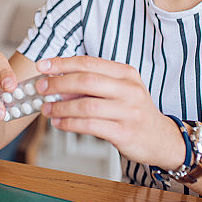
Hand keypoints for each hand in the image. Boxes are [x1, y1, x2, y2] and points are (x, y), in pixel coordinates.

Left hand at [35, 56, 185, 168]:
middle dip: (58, 83)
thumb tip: (59, 83)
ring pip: (85, 105)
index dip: (63, 63)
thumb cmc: (135, 112)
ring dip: (60, 106)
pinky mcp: (124, 132)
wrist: (161, 139)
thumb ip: (92, 85)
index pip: (89, 63)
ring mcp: (129, 111)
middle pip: (86, 81)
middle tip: (41, 88)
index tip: (43, 65)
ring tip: (47, 109)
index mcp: (126, 74)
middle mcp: (129, 89)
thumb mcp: (119, 91)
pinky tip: (60, 122)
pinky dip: (70, 124)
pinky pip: (90, 126)